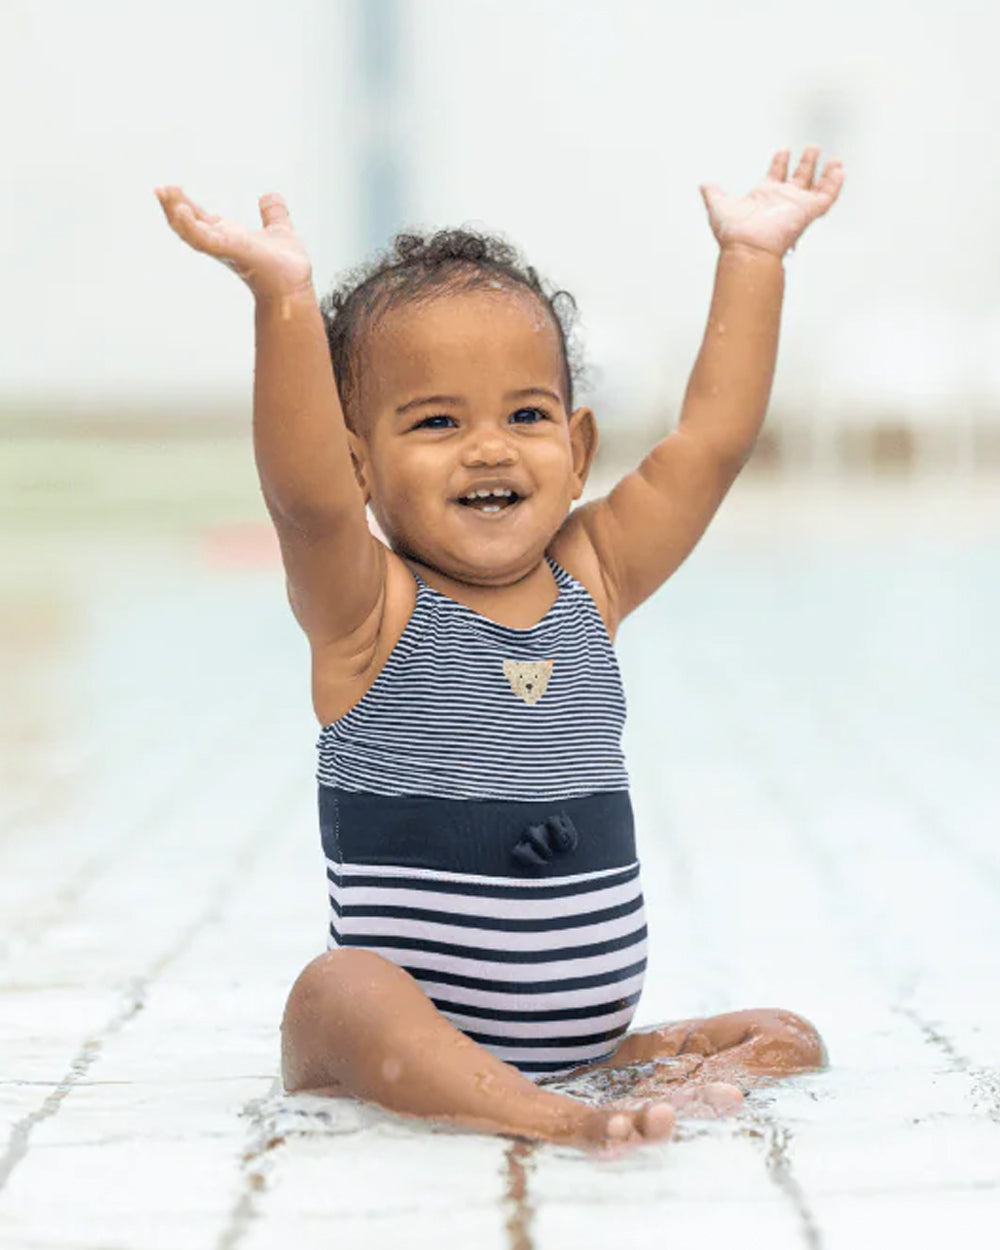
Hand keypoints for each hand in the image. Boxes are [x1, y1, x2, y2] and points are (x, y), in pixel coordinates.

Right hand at [154, 187, 313, 300]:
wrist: (295, 285)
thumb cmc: (286, 266)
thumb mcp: (278, 229)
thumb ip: (273, 213)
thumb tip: (270, 196)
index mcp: (228, 236)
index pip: (199, 218)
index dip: (183, 203)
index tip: (170, 187)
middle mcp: (221, 243)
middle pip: (188, 224)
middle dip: (172, 207)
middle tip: (159, 189)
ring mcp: (225, 249)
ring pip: (191, 232)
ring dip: (176, 214)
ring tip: (164, 194)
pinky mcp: (233, 252)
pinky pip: (207, 240)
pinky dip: (193, 227)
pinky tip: (182, 212)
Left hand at [699, 146, 843, 257]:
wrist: (747, 248)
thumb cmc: (733, 233)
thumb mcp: (718, 205)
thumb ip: (713, 193)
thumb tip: (704, 185)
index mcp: (764, 196)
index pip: (775, 175)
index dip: (779, 162)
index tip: (782, 150)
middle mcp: (782, 200)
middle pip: (799, 177)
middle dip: (805, 163)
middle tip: (812, 148)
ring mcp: (796, 206)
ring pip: (816, 186)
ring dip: (825, 173)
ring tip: (834, 160)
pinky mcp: (808, 211)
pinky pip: (827, 196)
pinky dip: (835, 184)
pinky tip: (840, 171)